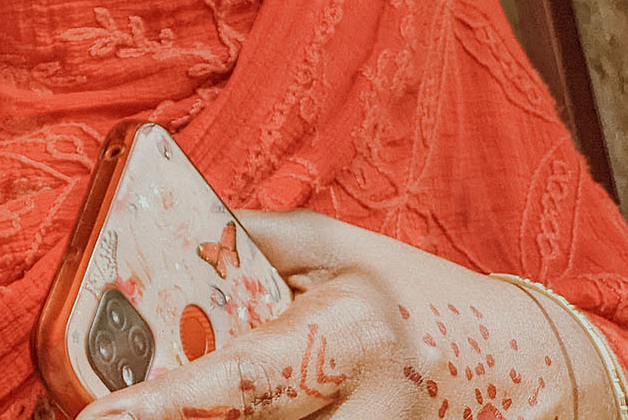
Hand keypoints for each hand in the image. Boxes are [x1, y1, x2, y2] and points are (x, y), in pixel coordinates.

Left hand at [71, 210, 610, 419]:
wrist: (522, 358)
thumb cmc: (408, 290)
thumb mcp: (332, 245)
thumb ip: (251, 239)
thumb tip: (163, 226)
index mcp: (352, 332)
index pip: (246, 378)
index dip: (171, 402)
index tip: (105, 414)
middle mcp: (372, 404)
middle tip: (106, 417)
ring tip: (144, 413)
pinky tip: (212, 417)